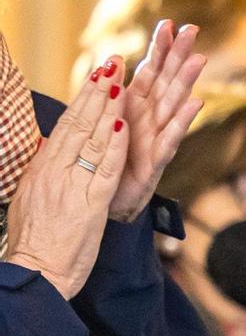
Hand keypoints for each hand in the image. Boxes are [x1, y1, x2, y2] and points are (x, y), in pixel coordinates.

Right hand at [0, 61, 130, 298]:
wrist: (36, 272)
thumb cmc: (36, 240)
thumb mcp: (33, 198)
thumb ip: (46, 172)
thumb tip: (51, 149)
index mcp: (42, 168)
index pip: (66, 126)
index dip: (83, 99)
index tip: (98, 76)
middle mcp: (54, 171)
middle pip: (78, 123)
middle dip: (97, 91)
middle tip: (113, 63)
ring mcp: (70, 186)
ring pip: (91, 140)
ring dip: (107, 108)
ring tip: (120, 81)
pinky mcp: (87, 205)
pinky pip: (103, 170)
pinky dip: (113, 146)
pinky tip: (122, 125)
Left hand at [108, 21, 207, 223]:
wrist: (110, 199)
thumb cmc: (109, 161)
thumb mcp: (106, 121)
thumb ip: (111, 93)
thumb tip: (112, 62)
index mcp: (135, 106)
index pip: (150, 71)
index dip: (159, 48)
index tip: (168, 23)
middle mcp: (151, 118)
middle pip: (168, 80)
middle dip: (179, 54)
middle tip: (193, 29)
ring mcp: (156, 138)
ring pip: (174, 104)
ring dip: (186, 81)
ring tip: (199, 59)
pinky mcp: (156, 160)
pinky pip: (171, 137)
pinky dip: (182, 120)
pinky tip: (196, 103)